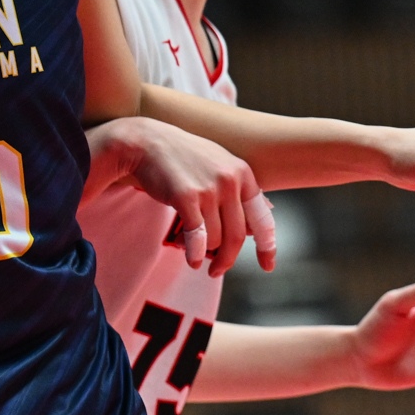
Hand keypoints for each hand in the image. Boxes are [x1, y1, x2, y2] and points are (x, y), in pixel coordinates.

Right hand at [93, 116, 276, 276]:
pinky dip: (195, 253)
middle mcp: (230, 180)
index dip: (266, 245)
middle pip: (237, 235)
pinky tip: (192, 260)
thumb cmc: (182, 156)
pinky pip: (197, 236)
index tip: (267, 266)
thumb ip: (240, 190)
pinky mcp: (186, 197)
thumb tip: (265, 215)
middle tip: (217, 271)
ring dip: (205, 252)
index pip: (262, 217)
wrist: (147, 142)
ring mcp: (209, 188)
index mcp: (242, 173)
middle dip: (227, 259)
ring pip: (215, 238)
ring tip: (193, 252)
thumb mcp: (219, 164)